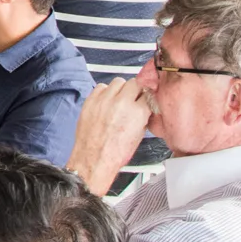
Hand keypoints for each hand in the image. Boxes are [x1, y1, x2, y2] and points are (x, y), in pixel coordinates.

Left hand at [64, 78, 151, 196]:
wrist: (94, 160)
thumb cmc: (115, 153)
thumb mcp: (139, 135)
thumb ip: (143, 117)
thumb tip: (144, 106)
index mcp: (137, 113)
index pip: (149, 93)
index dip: (148, 96)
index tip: (146, 97)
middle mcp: (121, 103)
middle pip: (135, 82)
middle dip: (136, 89)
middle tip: (133, 97)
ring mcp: (104, 100)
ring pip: (118, 81)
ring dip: (121, 89)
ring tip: (119, 99)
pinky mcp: (91, 101)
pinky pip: (101, 86)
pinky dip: (105, 92)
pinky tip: (106, 101)